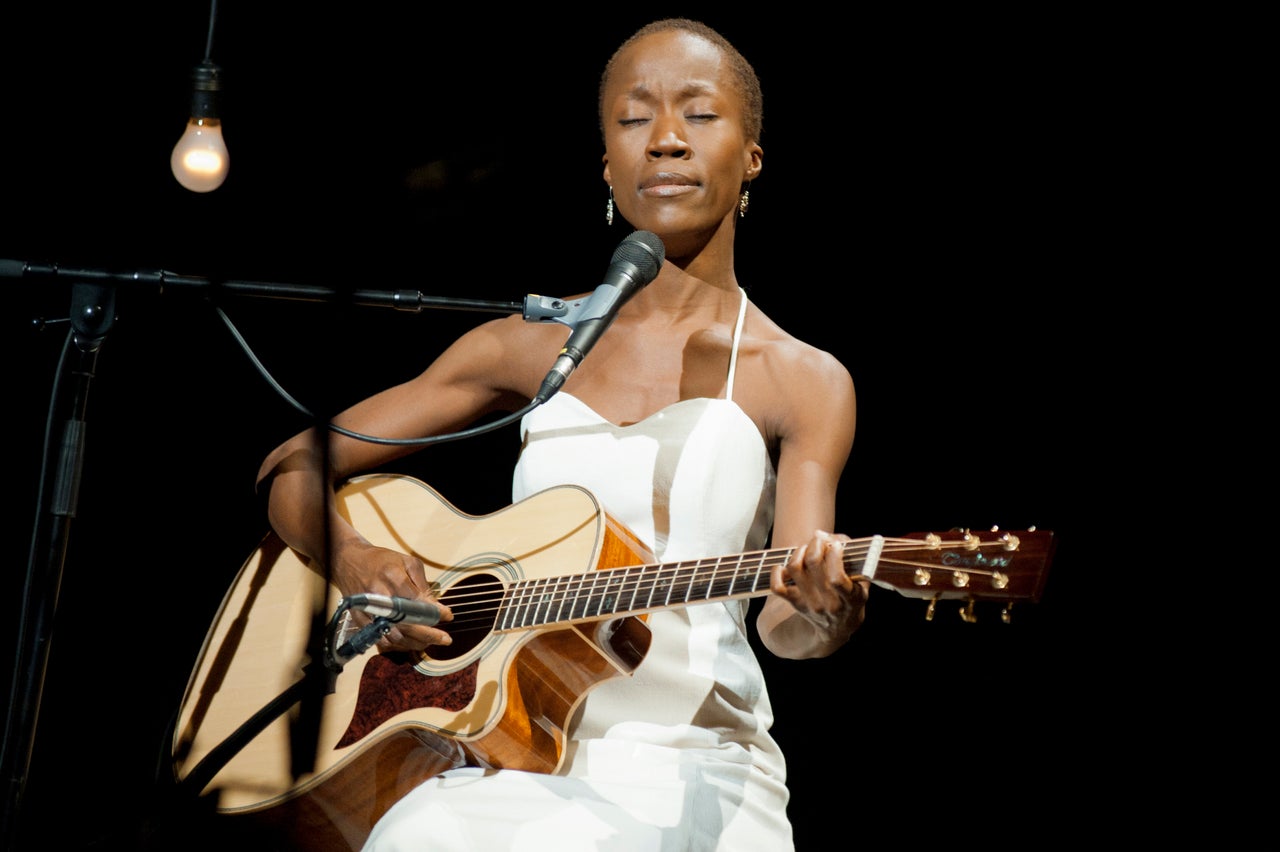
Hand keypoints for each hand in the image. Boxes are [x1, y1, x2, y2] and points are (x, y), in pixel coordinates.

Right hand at [331, 539, 452, 651]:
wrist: (349, 561)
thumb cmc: (382, 561)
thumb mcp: (407, 563)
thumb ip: (422, 584)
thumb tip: (435, 606)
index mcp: (393, 577)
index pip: (418, 601)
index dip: (434, 612)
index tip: (448, 616)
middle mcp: (380, 595)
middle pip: (406, 622)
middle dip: (428, 634)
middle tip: (445, 639)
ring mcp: (368, 609)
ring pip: (394, 635)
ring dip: (414, 642)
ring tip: (430, 642)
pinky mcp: (360, 619)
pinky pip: (379, 638)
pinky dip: (397, 644)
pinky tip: (410, 642)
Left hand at [771, 530, 867, 639]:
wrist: (838, 628)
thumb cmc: (851, 596)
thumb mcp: (861, 580)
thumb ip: (849, 553)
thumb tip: (820, 535)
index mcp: (851, 599)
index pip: (836, 577)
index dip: (834, 555)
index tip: (836, 545)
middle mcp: (830, 604)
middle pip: (813, 564)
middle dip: (815, 544)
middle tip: (819, 541)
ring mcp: (811, 604)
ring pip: (795, 568)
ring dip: (799, 551)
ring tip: (806, 549)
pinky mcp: (795, 604)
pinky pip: (777, 587)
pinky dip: (777, 572)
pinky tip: (786, 566)